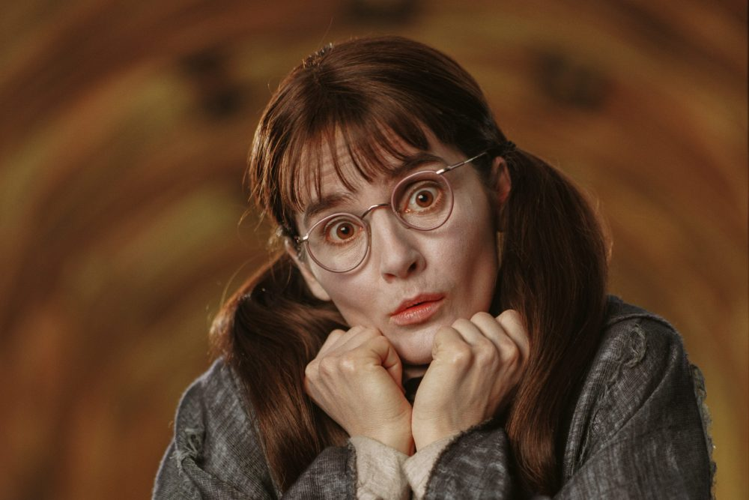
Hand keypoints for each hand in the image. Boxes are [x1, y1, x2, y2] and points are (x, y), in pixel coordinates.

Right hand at [304, 326, 413, 453]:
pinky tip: (388, 386)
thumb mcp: (348, 384)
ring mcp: (331, 364)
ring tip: (381, 386)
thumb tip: (355, 332)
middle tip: (376, 387)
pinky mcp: (352, 362)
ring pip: (371, 335)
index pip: (344, 336)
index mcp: (311, 372)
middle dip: (375, 354)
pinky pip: (383, 343)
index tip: (366, 388)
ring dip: (385, 357)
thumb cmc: (377, 413)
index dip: (365, 356)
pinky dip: (394, 362)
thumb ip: (343, 358)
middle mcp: (315, 367)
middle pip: (358, 332)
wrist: (386, 442)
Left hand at [411, 310, 528, 449]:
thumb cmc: (475, 405)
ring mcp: (486, 352)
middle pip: (482, 317)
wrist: (452, 436)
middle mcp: (511, 352)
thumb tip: (501, 319)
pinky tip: (443, 372)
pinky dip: (437, 350)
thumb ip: (510, 347)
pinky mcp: (459, 355)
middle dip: (470, 337)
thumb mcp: (509, 375)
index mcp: (529, 356)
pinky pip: (443, 333)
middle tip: (468, 369)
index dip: (490, 333)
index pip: (509, 316)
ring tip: (457, 372)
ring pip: (461, 324)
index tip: (484, 358)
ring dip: (454, 343)